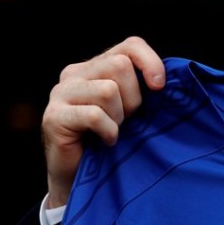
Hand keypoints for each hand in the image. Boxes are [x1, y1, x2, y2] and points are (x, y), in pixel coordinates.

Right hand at [41, 36, 165, 207]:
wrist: (81, 179)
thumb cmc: (113, 141)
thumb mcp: (133, 110)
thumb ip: (144, 89)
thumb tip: (170, 80)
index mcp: (96, 66)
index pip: (131, 45)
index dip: (151, 63)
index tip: (159, 89)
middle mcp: (76, 73)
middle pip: (120, 65)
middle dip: (133, 98)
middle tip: (127, 120)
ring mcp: (61, 93)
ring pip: (108, 90)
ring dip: (119, 117)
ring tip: (113, 131)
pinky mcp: (53, 116)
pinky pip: (94, 115)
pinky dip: (108, 131)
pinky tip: (107, 141)